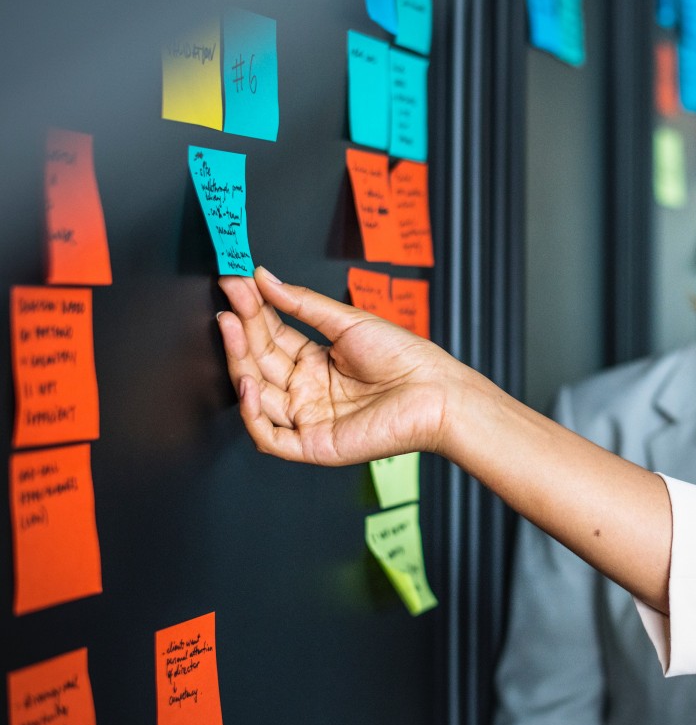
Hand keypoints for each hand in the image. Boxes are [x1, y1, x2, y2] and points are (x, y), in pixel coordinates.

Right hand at [216, 267, 456, 464]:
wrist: (437, 391)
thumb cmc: (406, 359)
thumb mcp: (349, 322)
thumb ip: (303, 304)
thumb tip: (266, 279)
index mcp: (316, 364)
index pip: (272, 337)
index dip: (252, 312)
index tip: (236, 283)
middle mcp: (308, 392)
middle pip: (260, 363)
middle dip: (241, 332)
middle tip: (229, 302)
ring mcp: (308, 419)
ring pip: (257, 397)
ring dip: (239, 363)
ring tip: (233, 327)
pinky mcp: (314, 445)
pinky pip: (269, 437)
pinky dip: (251, 413)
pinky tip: (247, 381)